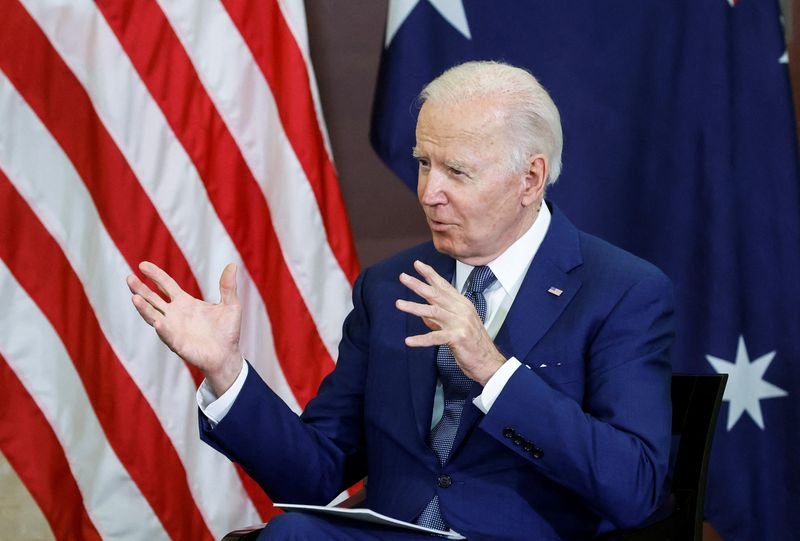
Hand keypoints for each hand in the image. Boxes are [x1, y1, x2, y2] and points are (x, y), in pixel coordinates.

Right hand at [127, 261, 242, 395]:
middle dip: (140, 289)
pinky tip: (157, 322)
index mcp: (185, 302)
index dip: (155, 275)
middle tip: (129, 278)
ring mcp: (173, 329)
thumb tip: (232, 265)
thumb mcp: (231, 305)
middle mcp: (175, 314)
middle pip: (152, 299)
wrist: (227, 355)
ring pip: (153, 316)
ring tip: (134, 298)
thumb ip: (228, 286)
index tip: (142, 265)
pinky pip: (167, 335)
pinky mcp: (178, 344)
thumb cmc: (227, 331)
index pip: (166, 285)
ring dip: (144, 308)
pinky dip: (162, 329)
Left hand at [395, 260, 504, 385]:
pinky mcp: (458, 338)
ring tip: (398, 304)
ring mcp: (460, 323)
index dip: (430, 274)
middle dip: (418, 284)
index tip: (417, 264)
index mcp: (462, 305)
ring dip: (414, 307)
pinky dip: (421, 339)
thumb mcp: (457, 325)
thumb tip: (421, 313)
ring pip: (433, 311)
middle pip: (436, 294)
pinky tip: (408, 341)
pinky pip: (435, 337)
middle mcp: (461, 310)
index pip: (444, 286)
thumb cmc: (472, 344)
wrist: (488, 361)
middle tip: (403, 277)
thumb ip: (439, 318)